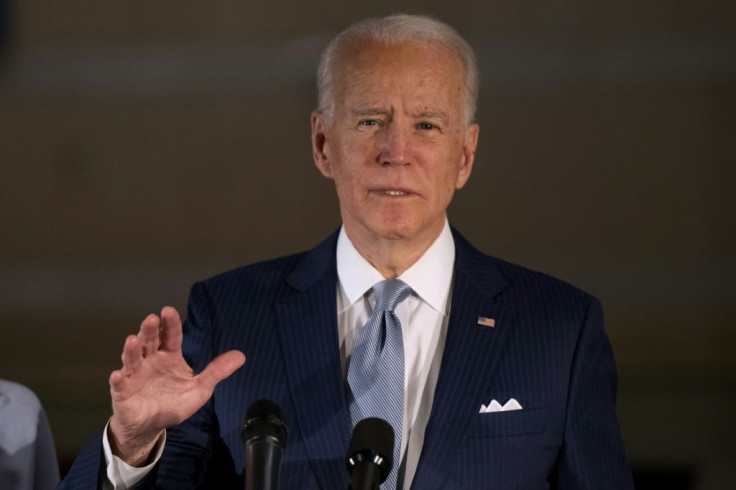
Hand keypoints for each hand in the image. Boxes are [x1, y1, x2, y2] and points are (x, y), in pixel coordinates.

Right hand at [107, 306, 244, 465]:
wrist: (151, 425)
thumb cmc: (173, 402)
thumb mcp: (199, 388)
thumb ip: (216, 372)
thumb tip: (241, 356)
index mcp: (169, 356)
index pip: (171, 336)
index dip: (170, 324)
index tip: (168, 311)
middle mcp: (150, 360)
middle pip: (150, 342)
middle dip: (150, 330)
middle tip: (152, 319)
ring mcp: (135, 375)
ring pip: (132, 358)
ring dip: (131, 349)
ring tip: (132, 340)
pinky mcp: (123, 392)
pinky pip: (119, 384)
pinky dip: (118, 379)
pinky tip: (117, 375)